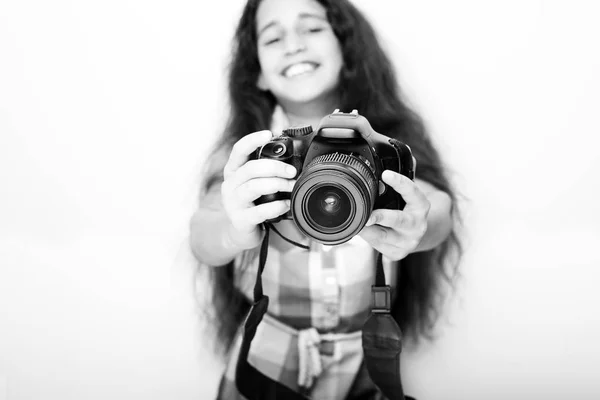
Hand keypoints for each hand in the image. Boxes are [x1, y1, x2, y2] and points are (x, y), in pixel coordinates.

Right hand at [221, 130, 296, 249]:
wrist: (240, 231)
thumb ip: (266, 169)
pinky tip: (286, 204)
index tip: (269, 133)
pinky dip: (276, 206)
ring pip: (254, 187)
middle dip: (275, 167)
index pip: (238, 150)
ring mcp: (233, 203)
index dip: (252, 140)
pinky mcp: (241, 220)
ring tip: (292, 186)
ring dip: (277, 184)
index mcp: (233, 171)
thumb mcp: (254, 182)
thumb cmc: (252, 202)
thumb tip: (294, 156)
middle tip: (292, 171)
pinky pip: (260, 211)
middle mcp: (230, 184)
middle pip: (251, 168)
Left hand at [359, 170, 430, 260]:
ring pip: (383, 236)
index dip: (400, 182)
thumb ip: (403, 178)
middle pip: (399, 220)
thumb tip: (404, 150)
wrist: (416, 235)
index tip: (386, 174)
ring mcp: (408, 242)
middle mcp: (418, 225)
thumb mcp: (408, 195)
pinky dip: (367, 237)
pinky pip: (377, 245)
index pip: (412, 191)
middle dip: (381, 217)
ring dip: (367, 228)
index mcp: (421, 205)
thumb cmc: (407, 209)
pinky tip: (361, 230)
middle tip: (367, 216)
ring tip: (355, 221)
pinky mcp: (397, 253)